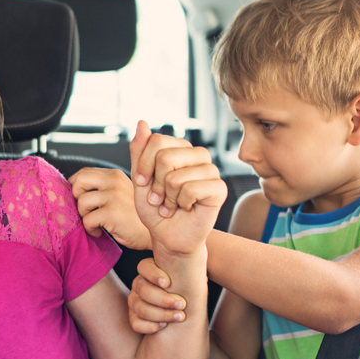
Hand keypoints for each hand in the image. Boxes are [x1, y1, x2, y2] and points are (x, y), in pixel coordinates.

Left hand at [70, 167, 151, 249]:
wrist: (153, 233)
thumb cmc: (135, 216)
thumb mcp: (122, 193)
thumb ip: (104, 187)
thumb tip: (74, 186)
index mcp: (115, 175)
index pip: (84, 172)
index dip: (76, 186)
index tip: (80, 198)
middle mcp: (114, 182)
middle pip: (78, 182)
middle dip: (76, 197)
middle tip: (87, 210)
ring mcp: (113, 197)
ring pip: (81, 202)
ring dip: (84, 216)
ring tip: (96, 222)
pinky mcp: (112, 213)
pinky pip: (87, 220)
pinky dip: (90, 229)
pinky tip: (100, 231)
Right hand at [128, 258, 186, 333]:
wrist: (189, 314)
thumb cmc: (191, 291)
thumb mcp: (192, 276)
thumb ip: (188, 263)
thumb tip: (194, 257)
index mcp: (152, 271)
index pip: (143, 267)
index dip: (153, 274)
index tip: (168, 283)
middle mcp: (140, 284)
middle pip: (142, 289)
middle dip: (163, 299)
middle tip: (181, 304)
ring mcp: (135, 301)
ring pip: (139, 308)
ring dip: (161, 314)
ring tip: (179, 316)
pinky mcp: (135, 318)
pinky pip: (135, 323)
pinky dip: (149, 326)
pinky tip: (163, 326)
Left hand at [130, 121, 225, 256]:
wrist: (168, 236)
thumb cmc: (155, 208)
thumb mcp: (141, 179)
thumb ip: (140, 152)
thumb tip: (142, 123)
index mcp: (180, 149)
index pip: (156, 140)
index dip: (143, 165)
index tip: (142, 182)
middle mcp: (198, 156)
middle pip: (165, 156)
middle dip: (154, 184)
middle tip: (158, 198)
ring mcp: (211, 170)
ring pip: (175, 175)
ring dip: (167, 197)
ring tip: (171, 205)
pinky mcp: (219, 188)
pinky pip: (190, 189)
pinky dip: (181, 204)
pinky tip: (185, 208)